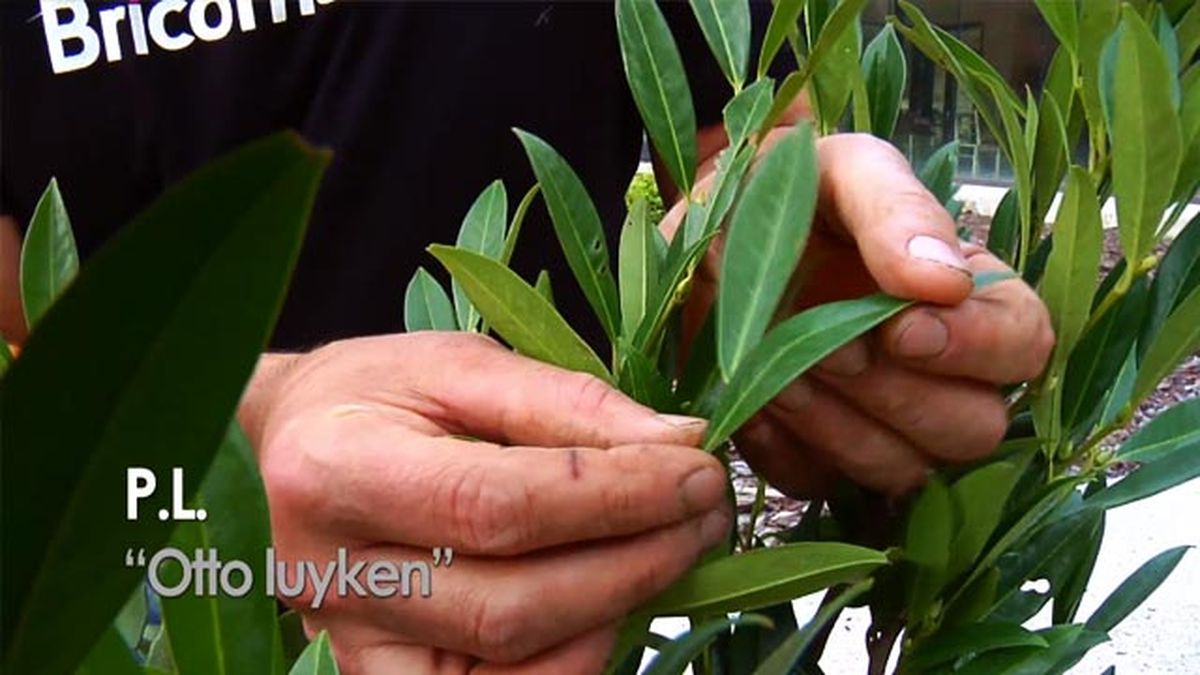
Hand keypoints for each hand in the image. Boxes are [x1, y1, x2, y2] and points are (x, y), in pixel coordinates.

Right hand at [243, 333, 728, 673]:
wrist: (280, 452)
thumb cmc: (372, 394)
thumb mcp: (461, 366)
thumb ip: (567, 403)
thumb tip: (679, 443)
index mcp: (338, 470)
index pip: (498, 504)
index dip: (614, 495)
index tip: (696, 469)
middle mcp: (334, 574)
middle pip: (511, 602)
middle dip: (635, 560)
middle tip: (705, 512)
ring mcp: (352, 640)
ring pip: (509, 661)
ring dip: (616, 610)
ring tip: (672, 548)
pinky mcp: (379, 674)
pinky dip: (570, 662)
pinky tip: (611, 606)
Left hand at [676, 133, 1053, 496]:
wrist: (700, 231)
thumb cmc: (784, 187)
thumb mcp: (842, 171)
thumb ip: (896, 210)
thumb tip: (947, 280)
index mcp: (966, 295)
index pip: (1025, 345)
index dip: (974, 348)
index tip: (900, 327)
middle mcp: (939, 372)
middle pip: (975, 429)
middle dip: (898, 393)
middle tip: (827, 350)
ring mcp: (878, 423)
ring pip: (903, 469)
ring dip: (838, 424)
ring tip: (779, 369)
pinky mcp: (813, 457)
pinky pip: (818, 483)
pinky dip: (782, 447)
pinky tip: (750, 398)